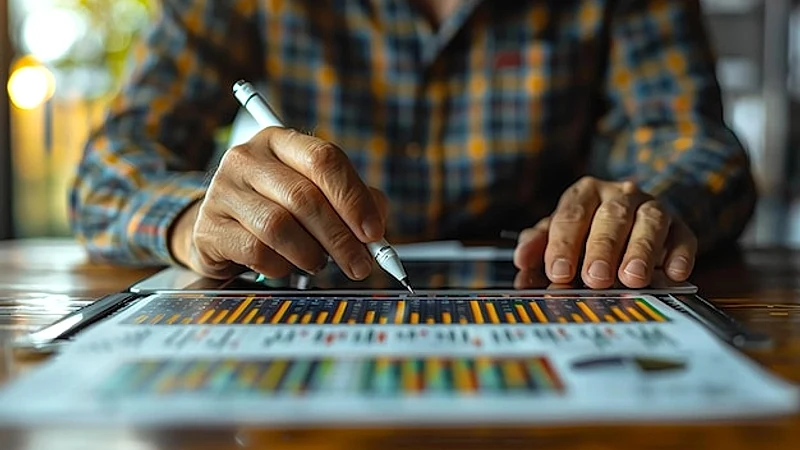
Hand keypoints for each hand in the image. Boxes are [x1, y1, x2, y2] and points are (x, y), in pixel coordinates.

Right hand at [168, 127, 387, 279]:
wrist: (221, 231)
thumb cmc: (278, 210)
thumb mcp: (318, 197)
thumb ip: (354, 203)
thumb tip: (377, 225)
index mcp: (280, 141)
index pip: (324, 159)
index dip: (354, 198)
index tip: (374, 232)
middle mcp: (247, 158)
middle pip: (304, 197)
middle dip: (340, 238)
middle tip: (360, 264)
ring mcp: (222, 190)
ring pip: (279, 226)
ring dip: (311, 254)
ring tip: (318, 263)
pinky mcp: (209, 227)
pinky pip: (256, 251)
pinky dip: (281, 266)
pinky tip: (285, 265)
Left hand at [513, 177, 696, 288]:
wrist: (632, 217)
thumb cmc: (588, 229)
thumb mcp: (559, 233)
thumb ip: (539, 244)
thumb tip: (522, 259)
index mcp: (586, 192)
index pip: (572, 215)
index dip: (564, 245)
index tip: (558, 272)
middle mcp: (621, 194)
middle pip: (612, 217)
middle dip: (602, 249)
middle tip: (595, 278)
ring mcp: (653, 207)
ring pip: (650, 222)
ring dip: (641, 250)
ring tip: (632, 278)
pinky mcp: (680, 226)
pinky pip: (684, 236)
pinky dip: (680, 254)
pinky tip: (673, 273)